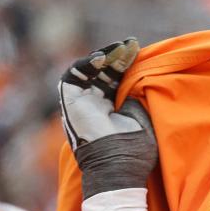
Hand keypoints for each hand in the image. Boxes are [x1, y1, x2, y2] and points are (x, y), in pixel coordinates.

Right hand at [57, 38, 158, 197]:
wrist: (116, 166)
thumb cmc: (134, 150)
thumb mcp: (140, 118)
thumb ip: (136, 98)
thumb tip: (139, 78)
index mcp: (111, 110)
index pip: (116, 80)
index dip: (126, 65)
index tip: (139, 50)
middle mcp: (95, 105)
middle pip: (104, 73)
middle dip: (117, 58)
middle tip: (132, 44)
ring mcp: (81, 103)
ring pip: (89, 71)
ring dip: (104, 57)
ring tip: (121, 48)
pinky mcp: (69, 101)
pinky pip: (73, 75)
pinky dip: (86, 64)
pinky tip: (104, 57)